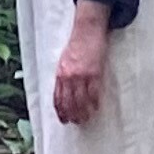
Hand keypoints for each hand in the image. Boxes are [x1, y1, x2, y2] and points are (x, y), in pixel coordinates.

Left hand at [50, 0, 111, 126]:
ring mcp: (82, 76)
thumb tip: (64, 92)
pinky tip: (96, 108)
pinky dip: (95, 103)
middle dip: (72, 115)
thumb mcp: (63, 60)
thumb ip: (63, 76)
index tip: (63, 119)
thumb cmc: (76, 45)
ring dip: (84, 113)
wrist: (87, 31)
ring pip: (81, 101)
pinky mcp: (94, 73)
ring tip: (86, 119)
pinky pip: (94, 93)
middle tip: (76, 122)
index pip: (58, 98)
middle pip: (69, 102)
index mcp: (60, 74)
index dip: (60, 111)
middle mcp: (69, 77)